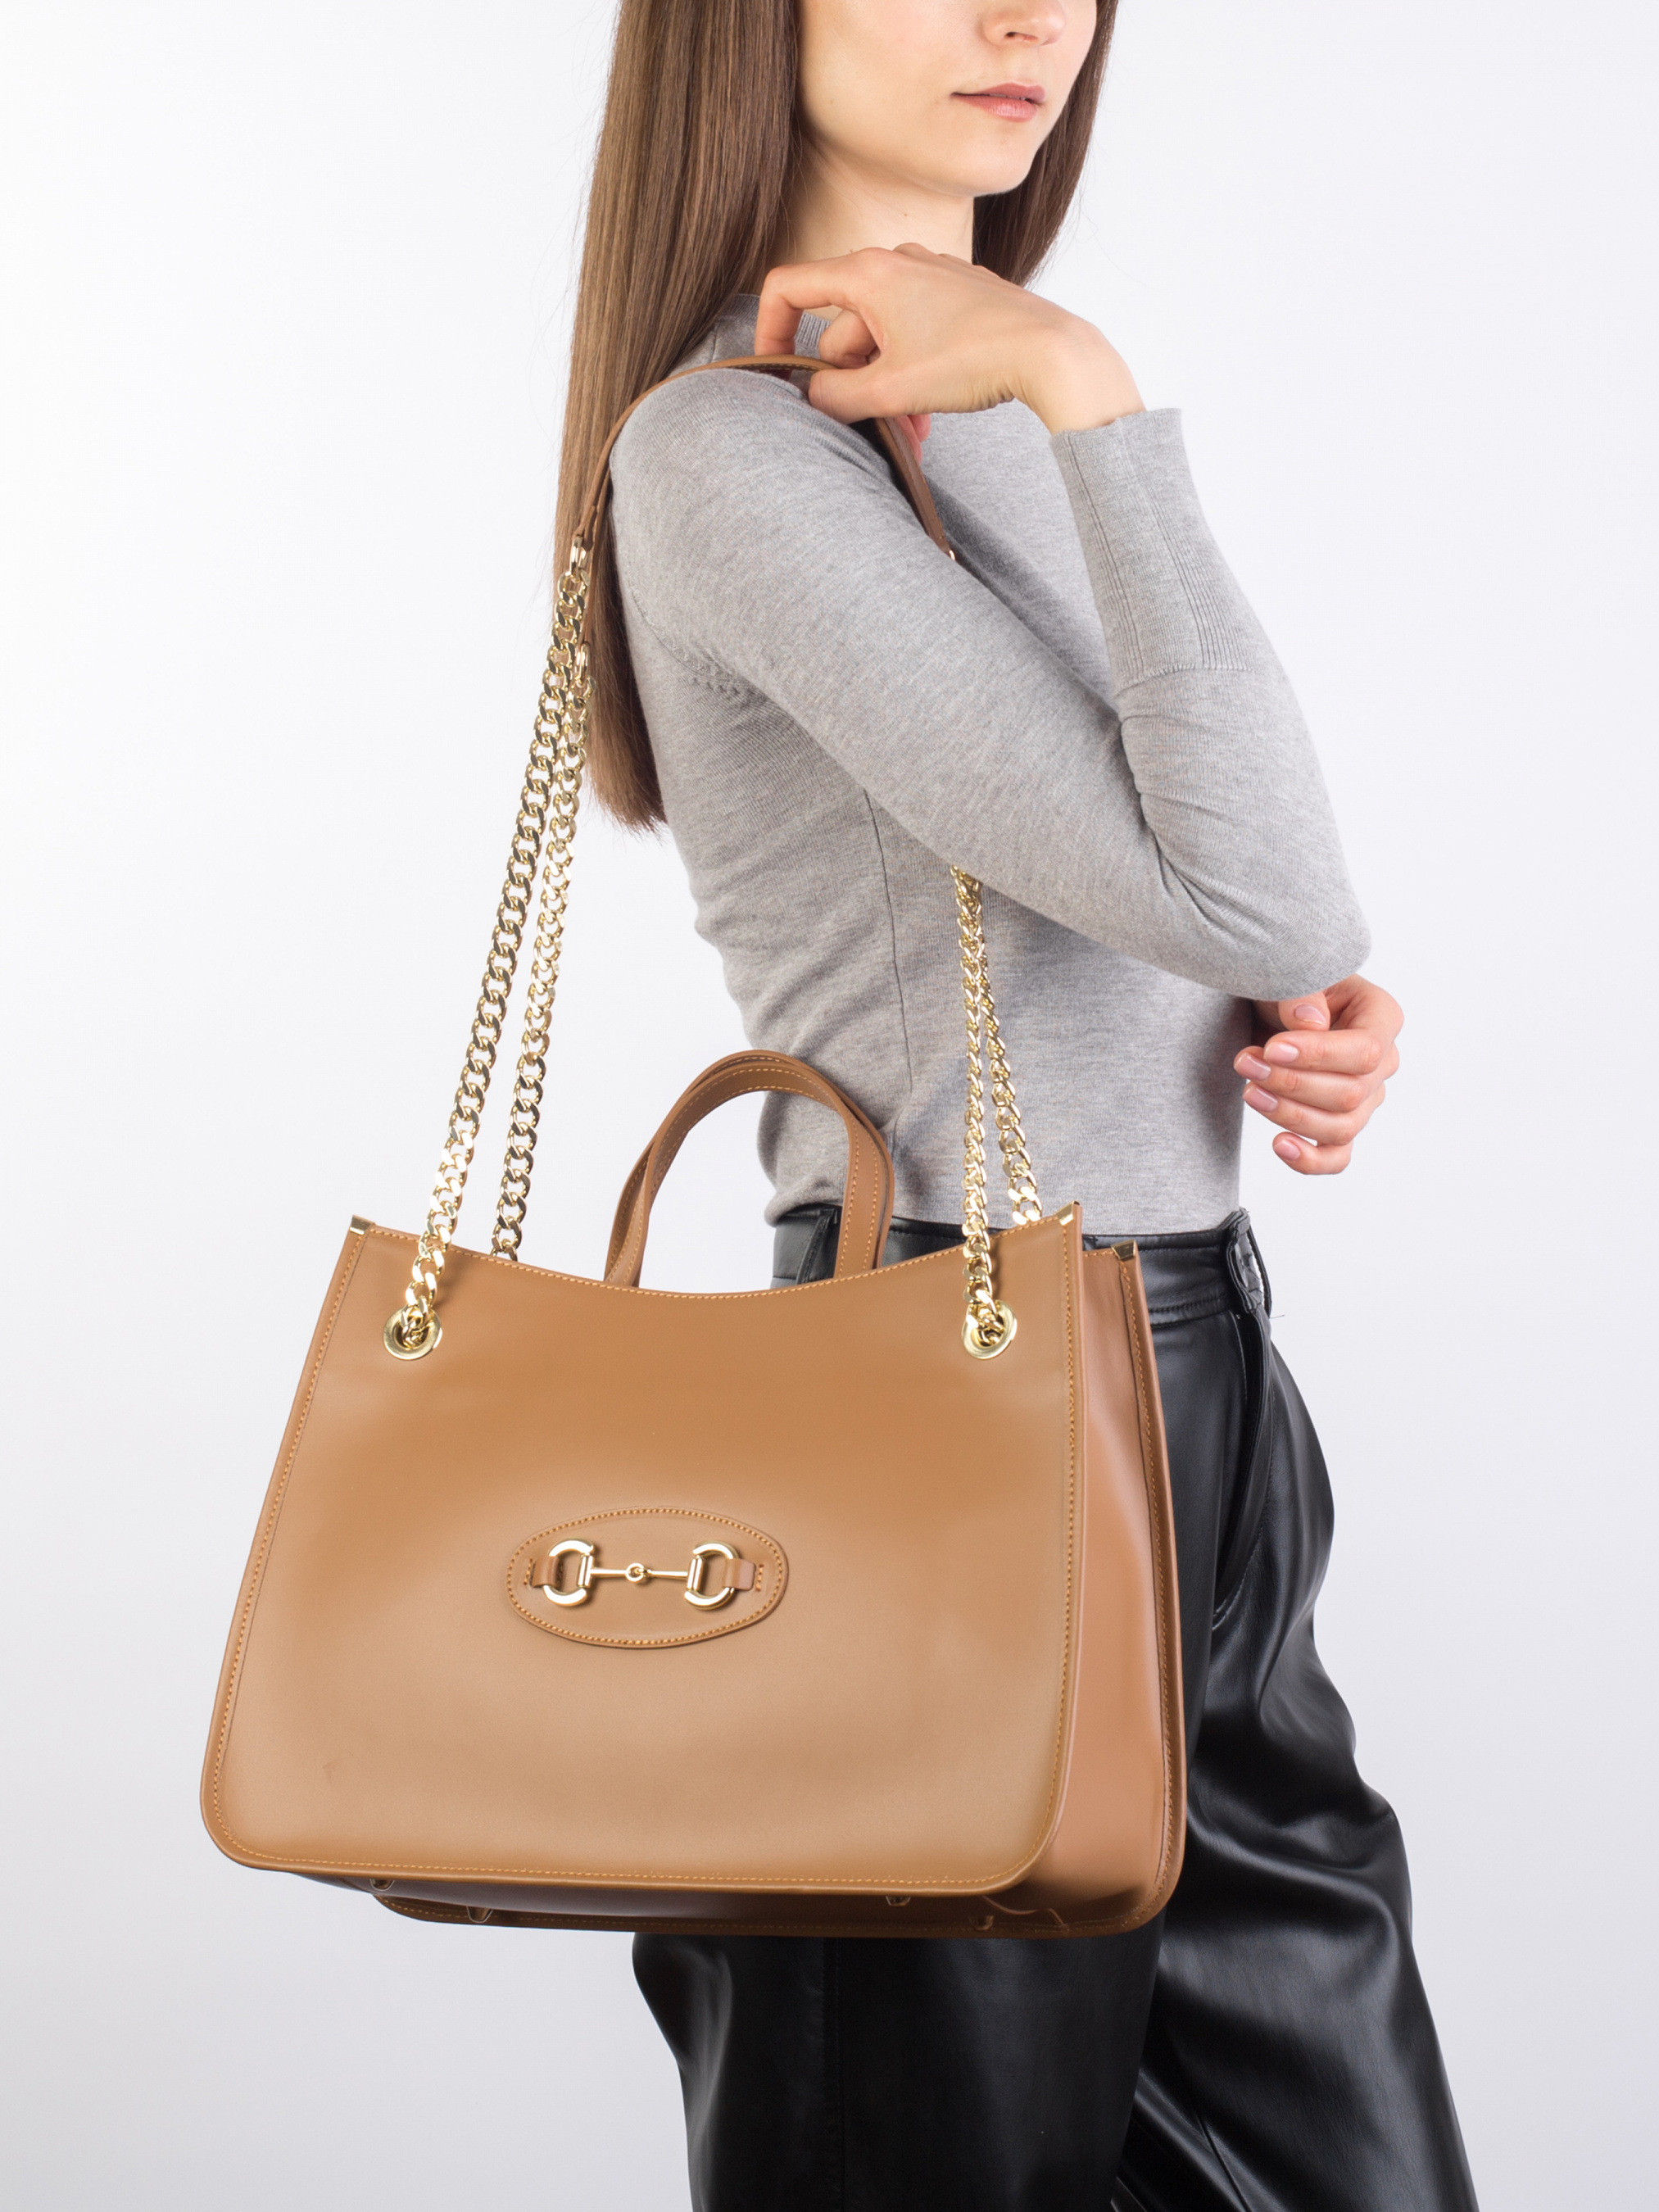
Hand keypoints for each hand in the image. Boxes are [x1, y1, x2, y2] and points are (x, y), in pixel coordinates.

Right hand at [753, 244, 1142, 435]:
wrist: (1049, 352)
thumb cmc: (974, 360)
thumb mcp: (891, 390)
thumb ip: (836, 396)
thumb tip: (814, 395)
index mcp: (868, 273)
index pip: (789, 287)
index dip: (769, 331)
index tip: (776, 372)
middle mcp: (896, 262)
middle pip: (842, 327)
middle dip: (851, 382)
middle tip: (873, 423)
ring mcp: (930, 275)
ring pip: (882, 338)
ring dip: (885, 386)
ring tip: (913, 428)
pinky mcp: (958, 294)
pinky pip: (915, 334)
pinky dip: (913, 372)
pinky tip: (932, 410)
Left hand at [1233, 975, 1402, 1176]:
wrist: (1273, 1005)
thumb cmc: (1290, 986)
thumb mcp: (1293, 974)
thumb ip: (1302, 995)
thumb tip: (1310, 1024)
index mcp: (1381, 1017)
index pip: (1366, 1052)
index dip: (1319, 1056)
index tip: (1273, 1049)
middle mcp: (1383, 1062)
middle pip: (1350, 1095)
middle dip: (1292, 1084)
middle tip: (1247, 1064)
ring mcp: (1365, 1098)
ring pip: (1341, 1128)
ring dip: (1289, 1115)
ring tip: (1249, 1090)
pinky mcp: (1339, 1123)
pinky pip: (1336, 1157)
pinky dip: (1309, 1160)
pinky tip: (1279, 1145)